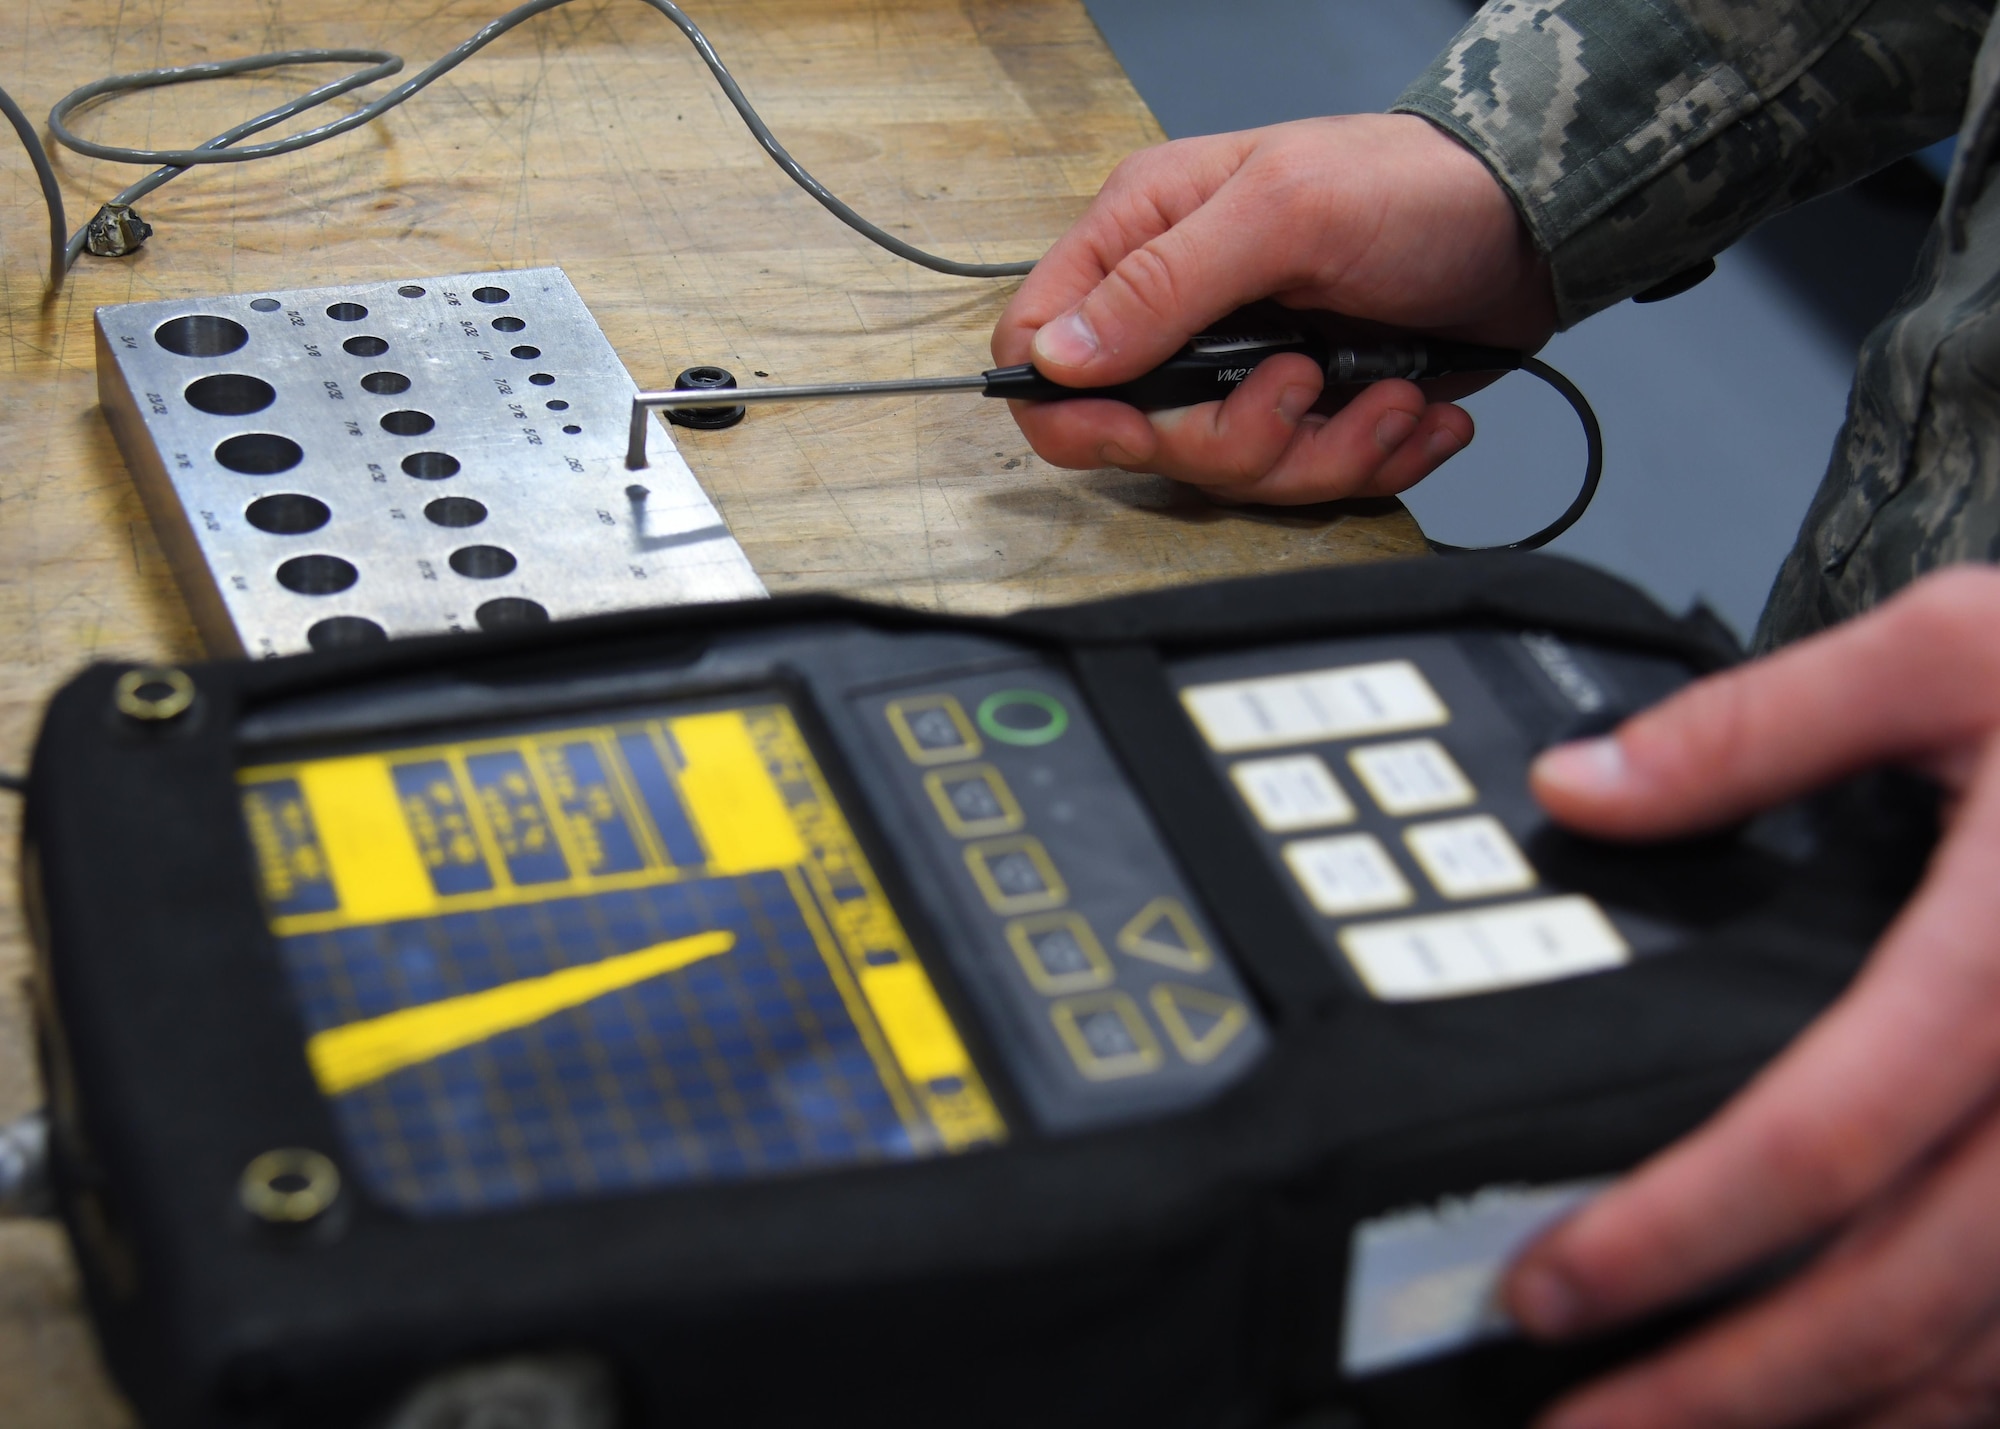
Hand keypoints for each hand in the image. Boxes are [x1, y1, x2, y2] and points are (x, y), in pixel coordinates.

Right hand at [991, 113, 1555, 503]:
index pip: (1040, 347)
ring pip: (1230, 472)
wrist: (1532, 222)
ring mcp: (1245, 370)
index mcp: (1143, 240)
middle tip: (1304, 386)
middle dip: (1236, 438)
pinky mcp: (1310, 411)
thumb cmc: (1411, 187)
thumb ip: (1163, 285)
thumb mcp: (1282, 214)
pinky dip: (1372, 458)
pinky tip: (1413, 411)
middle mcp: (1182, 314)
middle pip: (1142, 438)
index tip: (1140, 427)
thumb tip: (1057, 357)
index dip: (1073, 410)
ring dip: (1325, 452)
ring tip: (1390, 394)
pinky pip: (1308, 480)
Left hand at [1506, 566, 1999, 1427]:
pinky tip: (1851, 1413)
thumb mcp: (1957, 654)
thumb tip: (1577, 790)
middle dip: (1724, 1391)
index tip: (1547, 1289)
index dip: (1670, 1236)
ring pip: (1980, 1351)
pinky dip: (1950, 1399)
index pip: (1816, 1142)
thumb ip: (1758, 729)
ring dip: (1827, 1418)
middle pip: (1892, 1297)